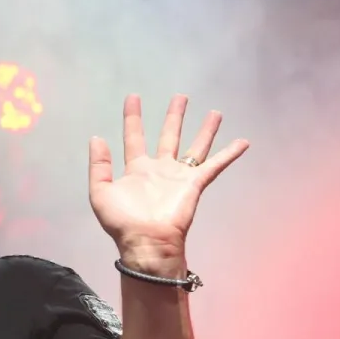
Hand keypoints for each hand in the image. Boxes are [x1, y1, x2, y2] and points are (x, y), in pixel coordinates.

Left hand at [88, 94, 247, 266]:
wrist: (146, 242)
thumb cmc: (122, 221)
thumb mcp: (100, 192)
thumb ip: (99, 165)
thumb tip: (97, 138)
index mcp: (137, 169)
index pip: (134, 136)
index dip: (133, 116)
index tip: (133, 96)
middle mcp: (159, 169)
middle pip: (168, 135)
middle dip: (174, 116)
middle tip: (180, 97)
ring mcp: (178, 176)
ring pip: (195, 147)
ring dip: (205, 130)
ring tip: (216, 113)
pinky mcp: (194, 184)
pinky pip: (215, 165)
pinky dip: (229, 154)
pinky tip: (242, 142)